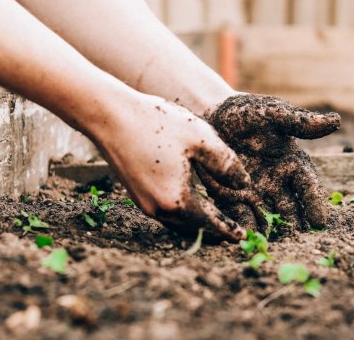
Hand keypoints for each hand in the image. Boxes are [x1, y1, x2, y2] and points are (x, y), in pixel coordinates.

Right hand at [92, 94, 249, 240]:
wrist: (110, 116)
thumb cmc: (156, 123)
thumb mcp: (200, 138)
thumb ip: (226, 164)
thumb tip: (244, 185)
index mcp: (177, 200)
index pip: (210, 222)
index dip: (229, 229)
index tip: (243, 237)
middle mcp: (158, 209)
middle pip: (193, 228)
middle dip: (214, 231)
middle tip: (233, 231)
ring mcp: (144, 203)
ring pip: (178, 223)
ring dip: (197, 224)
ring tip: (216, 220)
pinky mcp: (136, 194)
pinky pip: (165, 212)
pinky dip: (183, 213)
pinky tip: (191, 203)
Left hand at [201, 94, 339, 233]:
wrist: (212, 116)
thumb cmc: (247, 113)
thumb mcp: (273, 113)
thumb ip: (300, 122)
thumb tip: (335, 121)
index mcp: (293, 164)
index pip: (308, 187)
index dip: (315, 204)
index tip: (319, 222)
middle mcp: (278, 183)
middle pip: (291, 210)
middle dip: (295, 226)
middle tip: (298, 243)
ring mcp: (256, 193)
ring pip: (269, 218)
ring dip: (272, 233)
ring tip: (274, 247)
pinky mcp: (233, 199)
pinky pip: (242, 217)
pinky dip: (246, 228)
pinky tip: (247, 238)